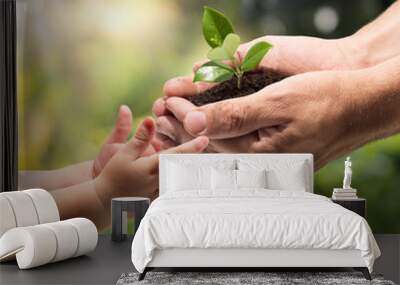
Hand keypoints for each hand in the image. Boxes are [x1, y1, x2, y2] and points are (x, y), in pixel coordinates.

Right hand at [94, 117, 208, 206]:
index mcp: (150, 167)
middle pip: (184, 169)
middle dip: (199, 161)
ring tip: (206, 165)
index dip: (191, 147)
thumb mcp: (123, 153)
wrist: (105, 201)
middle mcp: (158, 181)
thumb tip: (150, 119)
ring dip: (193, 171)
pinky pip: (174, 189)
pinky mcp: (158, 199)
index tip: (205, 140)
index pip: (175, 155)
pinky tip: (191, 179)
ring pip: (181, 180)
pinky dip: (183, 182)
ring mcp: (159, 192)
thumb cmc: (112, 176)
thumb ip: (140, 137)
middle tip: (214, 154)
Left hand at [154, 67, 384, 169]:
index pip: (206, 140)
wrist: (361, 106)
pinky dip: (215, 130)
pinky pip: (235, 142)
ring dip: (194, 129)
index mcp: (257, 155)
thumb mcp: (277, 103)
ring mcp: (266, 159)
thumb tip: (195, 122)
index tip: (165, 103)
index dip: (181, 119)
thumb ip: (234, 116)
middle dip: (181, 127)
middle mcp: (259, 163)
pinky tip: (206, 122)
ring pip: (219, 145)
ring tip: (172, 115)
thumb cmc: (328, 102)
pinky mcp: (272, 151)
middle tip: (159, 111)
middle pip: (208, 146)